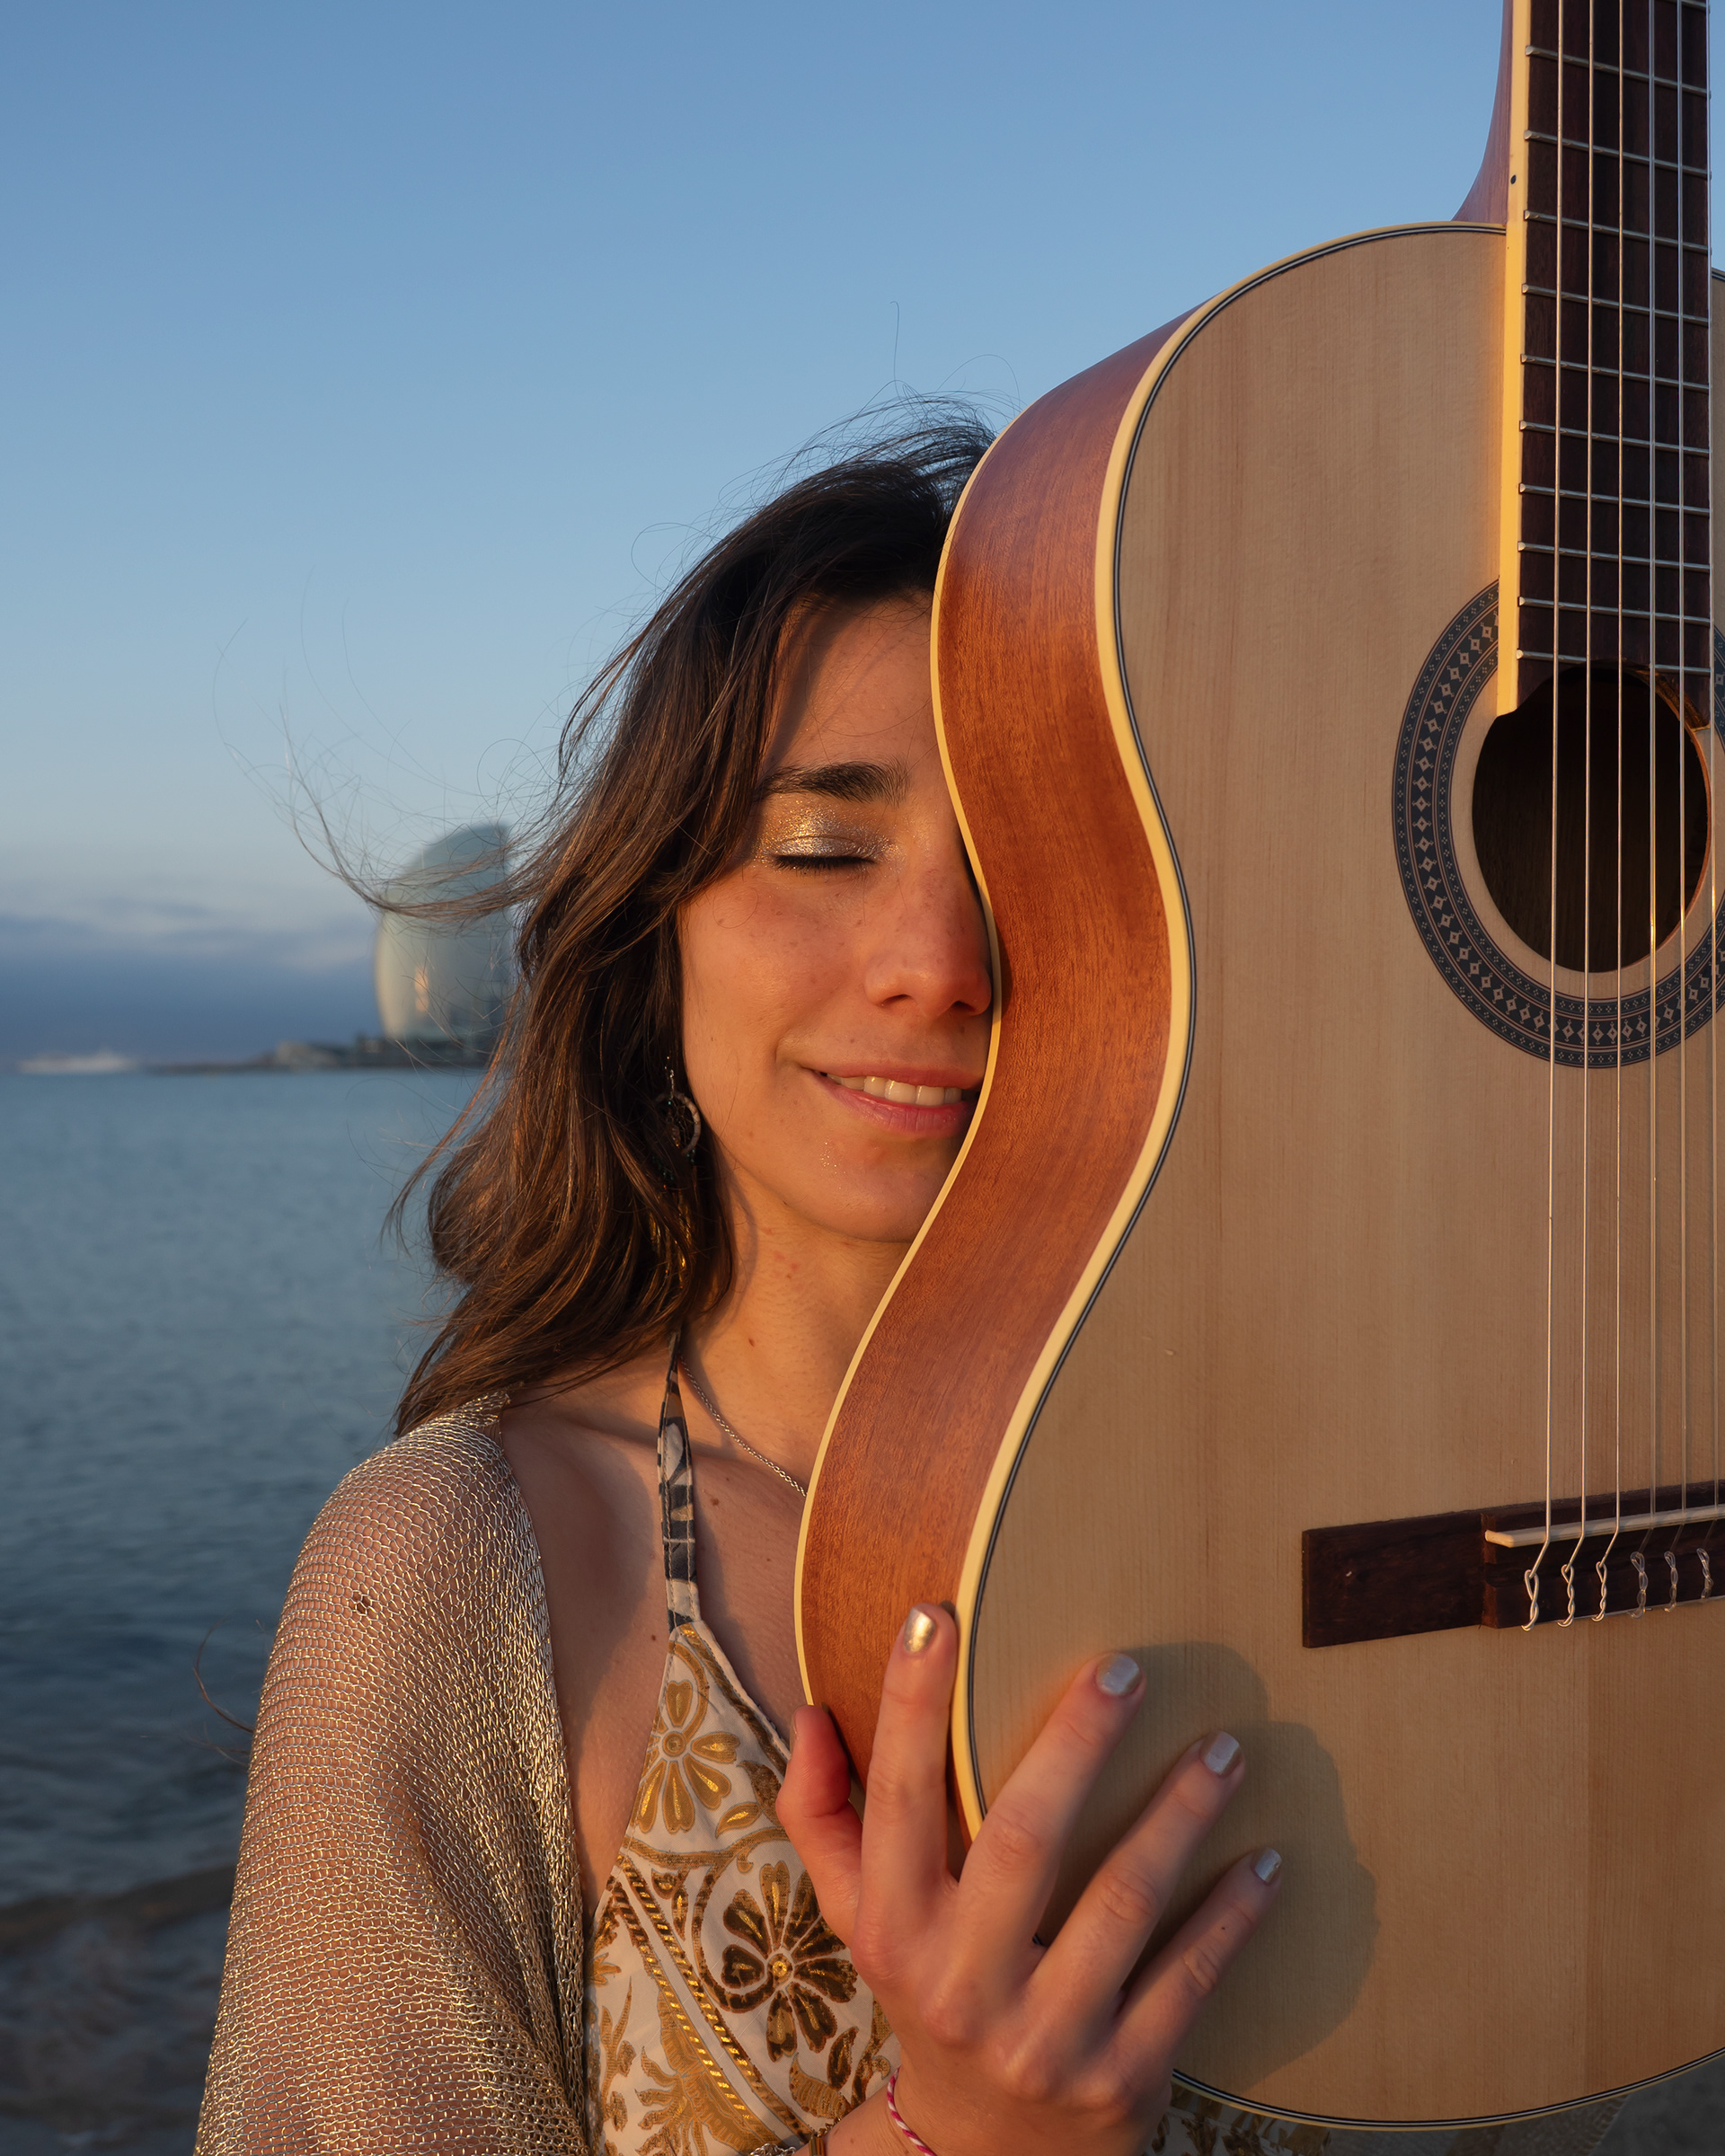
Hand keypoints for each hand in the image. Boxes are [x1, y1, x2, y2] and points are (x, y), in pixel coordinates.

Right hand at [778, 1604, 1279, 2155]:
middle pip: (1022, 1841)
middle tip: (1125, 1668)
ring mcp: (1045, 2036)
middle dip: (1077, 1745)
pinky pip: (1186, 1982)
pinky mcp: (1120, 2079)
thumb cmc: (924, 1994)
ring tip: (1224, 1748)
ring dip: (1178, 1817)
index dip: (909, 1706)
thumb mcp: (859, 1920)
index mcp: (894, 1930)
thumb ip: (823, 1818)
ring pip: (1121, 1904)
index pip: (896, 1800)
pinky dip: (1231, 1919)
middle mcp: (961, 1982)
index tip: (935, 1614)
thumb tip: (810, 1713)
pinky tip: (1268, 1860)